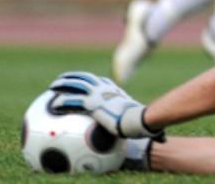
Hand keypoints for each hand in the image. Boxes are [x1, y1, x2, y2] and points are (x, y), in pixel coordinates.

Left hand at [48, 72, 163, 140]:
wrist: (138, 120)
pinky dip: (62, 102)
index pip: (98, 80)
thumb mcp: (141, 118)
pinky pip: (72, 102)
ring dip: (62, 84)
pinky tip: (54, 106)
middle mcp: (104, 88)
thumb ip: (145, 124)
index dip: (88, 79)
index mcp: (114, 89)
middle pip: (84, 78)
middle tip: (60, 80)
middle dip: (71, 77)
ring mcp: (97, 95)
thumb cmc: (142, 120)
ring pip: (75, 85)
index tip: (81, 80)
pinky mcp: (91, 105)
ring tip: (52, 87)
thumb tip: (162, 138)